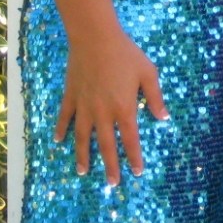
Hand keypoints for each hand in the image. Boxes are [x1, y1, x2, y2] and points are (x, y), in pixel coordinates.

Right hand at [54, 28, 168, 184]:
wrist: (96, 39)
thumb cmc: (126, 54)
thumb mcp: (148, 73)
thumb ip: (156, 97)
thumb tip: (163, 118)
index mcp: (124, 108)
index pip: (130, 139)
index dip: (134, 157)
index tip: (136, 172)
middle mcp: (102, 113)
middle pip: (106, 145)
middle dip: (110, 165)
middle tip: (112, 183)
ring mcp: (84, 106)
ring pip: (82, 137)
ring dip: (83, 156)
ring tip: (83, 172)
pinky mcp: (71, 97)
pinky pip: (65, 118)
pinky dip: (61, 130)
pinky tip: (59, 141)